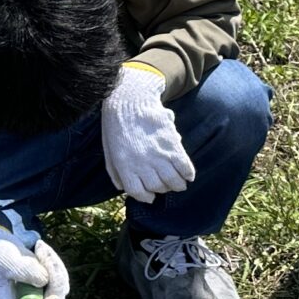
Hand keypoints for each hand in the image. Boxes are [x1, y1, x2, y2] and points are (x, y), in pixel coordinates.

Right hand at [0, 219, 69, 298]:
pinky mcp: (39, 279)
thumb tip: (45, 280)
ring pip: (58, 287)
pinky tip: (39, 247)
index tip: (53, 297)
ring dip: (55, 266)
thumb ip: (26, 271)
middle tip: (47, 258)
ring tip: (39, 247)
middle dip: (56, 281)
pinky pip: (56, 275)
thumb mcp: (7, 260)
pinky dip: (52, 261)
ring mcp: (33, 291)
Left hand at [100, 64, 195, 203]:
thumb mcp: (109, 150)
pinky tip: (189, 175)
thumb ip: (114, 171)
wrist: (129, 100)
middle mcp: (142, 163)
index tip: (151, 196)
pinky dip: (188, 173)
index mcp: (125, 166)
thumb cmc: (117, 125)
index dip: (146, 197)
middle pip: (158, 186)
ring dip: (178, 185)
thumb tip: (121, 188)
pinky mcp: (171, 143)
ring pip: (173, 180)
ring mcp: (158, 154)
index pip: (138, 192)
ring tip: (180, 184)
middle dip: (163, 189)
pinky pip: (183, 165)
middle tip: (167, 186)